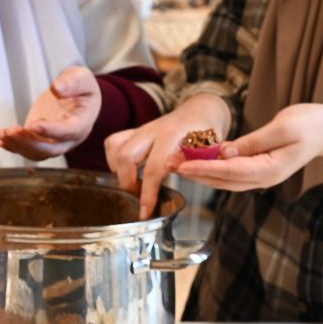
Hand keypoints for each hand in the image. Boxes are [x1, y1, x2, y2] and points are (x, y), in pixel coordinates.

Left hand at [0, 65, 100, 159]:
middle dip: (29, 142)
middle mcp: (69, 138)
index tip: (33, 124)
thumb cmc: (81, 85)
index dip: (51, 131)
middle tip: (13, 130)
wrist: (77, 93)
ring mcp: (54, 141)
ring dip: (18, 146)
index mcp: (82, 123)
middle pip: (50, 149)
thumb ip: (72, 82)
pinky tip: (1, 140)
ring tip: (3, 134)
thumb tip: (57, 89)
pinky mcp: (41, 139)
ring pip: (37, 153)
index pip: (68, 132)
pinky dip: (14, 147)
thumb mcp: (81, 77)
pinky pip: (28, 149)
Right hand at [104, 92, 230, 217]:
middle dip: (128, 183)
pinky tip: (125, 170)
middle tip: (140, 196)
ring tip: (133, 184)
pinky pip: (113, 142)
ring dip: (118, 171)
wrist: (200, 111)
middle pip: (125, 157)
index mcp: (173, 135)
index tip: (146, 212)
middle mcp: (153, 130)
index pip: (153, 168)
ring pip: (115, 148)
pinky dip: (113, 159)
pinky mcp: (135, 131)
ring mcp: (142, 129)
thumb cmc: (208, 132)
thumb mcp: (209, 149)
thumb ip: (194, 164)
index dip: (148, 193)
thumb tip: (179, 180)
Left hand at [176, 104, 322, 192]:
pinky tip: (196, 161)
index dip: (203, 168)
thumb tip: (226, 152)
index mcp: (270, 170)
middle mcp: (263, 178)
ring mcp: (261, 176)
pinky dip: (211, 168)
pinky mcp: (259, 169)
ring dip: (199, 172)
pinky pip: (230, 173)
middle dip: (193, 173)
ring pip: (224, 179)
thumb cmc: (312, 124)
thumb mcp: (284, 127)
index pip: (229, 171)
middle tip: (168, 163)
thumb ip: (254, 142)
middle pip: (221, 180)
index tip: (181, 164)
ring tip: (175, 163)